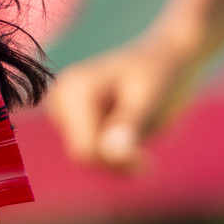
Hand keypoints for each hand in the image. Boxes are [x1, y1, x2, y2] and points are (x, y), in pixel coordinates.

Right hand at [44, 28, 199, 171]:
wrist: (163, 60)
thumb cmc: (160, 76)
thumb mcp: (151, 100)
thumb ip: (129, 124)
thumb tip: (108, 151)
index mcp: (73, 89)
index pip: (85, 150)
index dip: (118, 161)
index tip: (147, 160)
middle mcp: (60, 98)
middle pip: (83, 157)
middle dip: (117, 162)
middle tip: (147, 159)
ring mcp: (62, 110)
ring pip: (86, 159)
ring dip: (117, 162)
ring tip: (141, 151)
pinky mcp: (70, 121)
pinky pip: (88, 155)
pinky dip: (112, 158)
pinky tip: (130, 145)